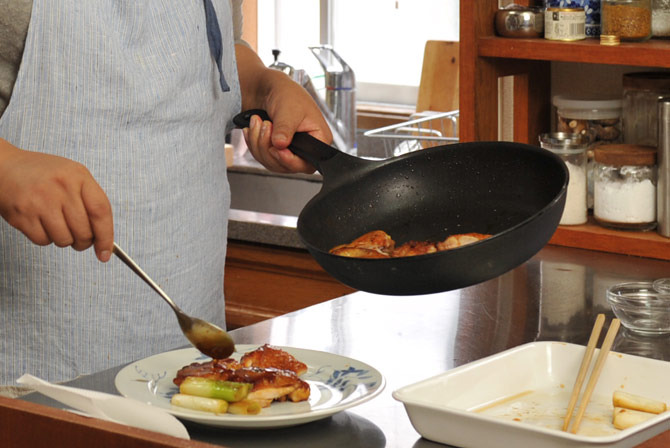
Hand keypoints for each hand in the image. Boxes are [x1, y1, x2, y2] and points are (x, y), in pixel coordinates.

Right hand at [0, 140, 113, 261]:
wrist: (5, 167)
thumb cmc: (44, 175)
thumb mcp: (73, 176)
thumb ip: (91, 201)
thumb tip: (104, 238)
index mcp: (78, 176)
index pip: (101, 212)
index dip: (106, 236)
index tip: (105, 252)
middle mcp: (60, 188)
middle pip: (84, 231)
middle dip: (84, 242)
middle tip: (79, 238)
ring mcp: (40, 201)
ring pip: (64, 240)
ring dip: (64, 240)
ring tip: (57, 225)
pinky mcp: (22, 215)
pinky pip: (43, 241)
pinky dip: (45, 238)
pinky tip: (41, 223)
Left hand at [236, 45, 331, 173]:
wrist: (270, 89)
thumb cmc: (287, 94)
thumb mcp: (288, 110)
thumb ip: (285, 129)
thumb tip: (281, 145)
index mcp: (318, 139)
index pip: (308, 163)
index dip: (290, 160)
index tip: (277, 150)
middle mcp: (306, 149)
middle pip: (286, 166)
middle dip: (268, 147)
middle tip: (264, 126)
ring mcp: (290, 151)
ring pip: (271, 162)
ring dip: (258, 143)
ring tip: (257, 122)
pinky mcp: (277, 150)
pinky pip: (262, 157)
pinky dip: (254, 143)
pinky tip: (252, 129)